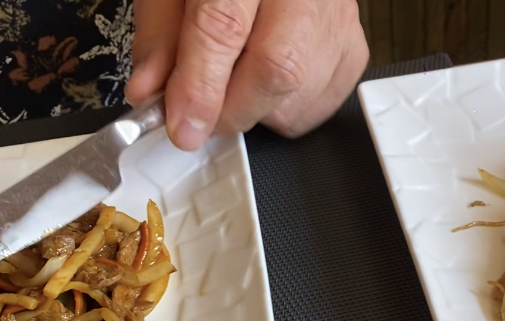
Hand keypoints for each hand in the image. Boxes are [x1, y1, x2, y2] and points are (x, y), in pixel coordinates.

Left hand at [125, 0, 368, 149]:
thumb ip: (160, 32)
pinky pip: (329, 97)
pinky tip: (269, 91)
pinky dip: (292, 110)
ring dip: (260, 112)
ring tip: (235, 91)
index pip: (225, 29)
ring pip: (304, 90)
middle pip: (279, 67)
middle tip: (203, 119)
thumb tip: (151, 90)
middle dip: (233, 110)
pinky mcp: (352, 39)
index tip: (182, 125)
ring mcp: (335, 12)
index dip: (201, 86)